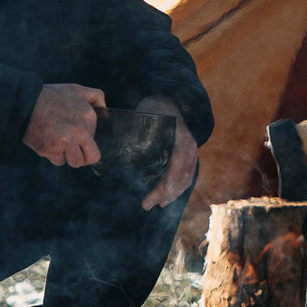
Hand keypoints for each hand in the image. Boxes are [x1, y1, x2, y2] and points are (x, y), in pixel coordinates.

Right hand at [23, 83, 104, 166]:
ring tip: (59, 144)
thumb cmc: (50, 96)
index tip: (76, 134)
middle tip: (76, 152)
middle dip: (85, 157)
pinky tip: (48, 142)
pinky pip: (58, 161)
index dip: (86, 140)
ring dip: (68, 156)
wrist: (24, 101)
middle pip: (92, 158)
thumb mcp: (77, 89)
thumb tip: (107, 112)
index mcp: (88, 117)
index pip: (96, 140)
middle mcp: (79, 131)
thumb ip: (96, 97)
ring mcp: (65, 142)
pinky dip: (53, 155)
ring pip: (75, 162)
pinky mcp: (50, 150)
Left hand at [137, 95, 197, 210]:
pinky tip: (167, 196)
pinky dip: (177, 188)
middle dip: (165, 195)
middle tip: (147, 205)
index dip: (163, 187)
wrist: (169, 101)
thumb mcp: (142, 119)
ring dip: (172, 194)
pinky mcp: (191, 155)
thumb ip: (134, 137)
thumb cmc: (152, 110)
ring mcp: (192, 151)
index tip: (148, 200)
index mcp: (178, 138)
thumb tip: (113, 156)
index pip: (175, 168)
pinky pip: (187, 176)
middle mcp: (189, 147)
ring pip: (186, 179)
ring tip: (158, 204)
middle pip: (181, 178)